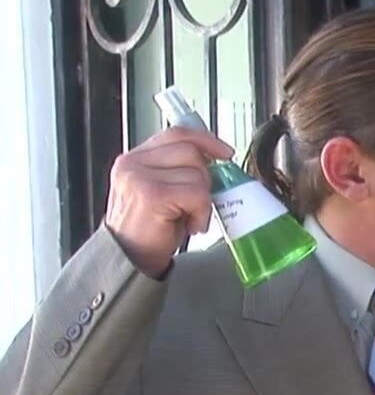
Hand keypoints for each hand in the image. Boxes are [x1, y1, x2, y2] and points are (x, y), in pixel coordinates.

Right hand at [103, 127, 233, 278]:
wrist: (131, 259)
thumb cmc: (151, 229)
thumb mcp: (164, 191)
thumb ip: (178, 170)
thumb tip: (213, 157)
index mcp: (136, 159)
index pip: (176, 134)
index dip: (205, 140)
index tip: (224, 152)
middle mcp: (132, 164)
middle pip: (191, 151)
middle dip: (204, 178)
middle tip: (195, 203)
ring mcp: (139, 178)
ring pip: (197, 174)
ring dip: (202, 200)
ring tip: (188, 216)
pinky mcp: (152, 195)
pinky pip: (196, 193)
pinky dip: (201, 212)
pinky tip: (190, 224)